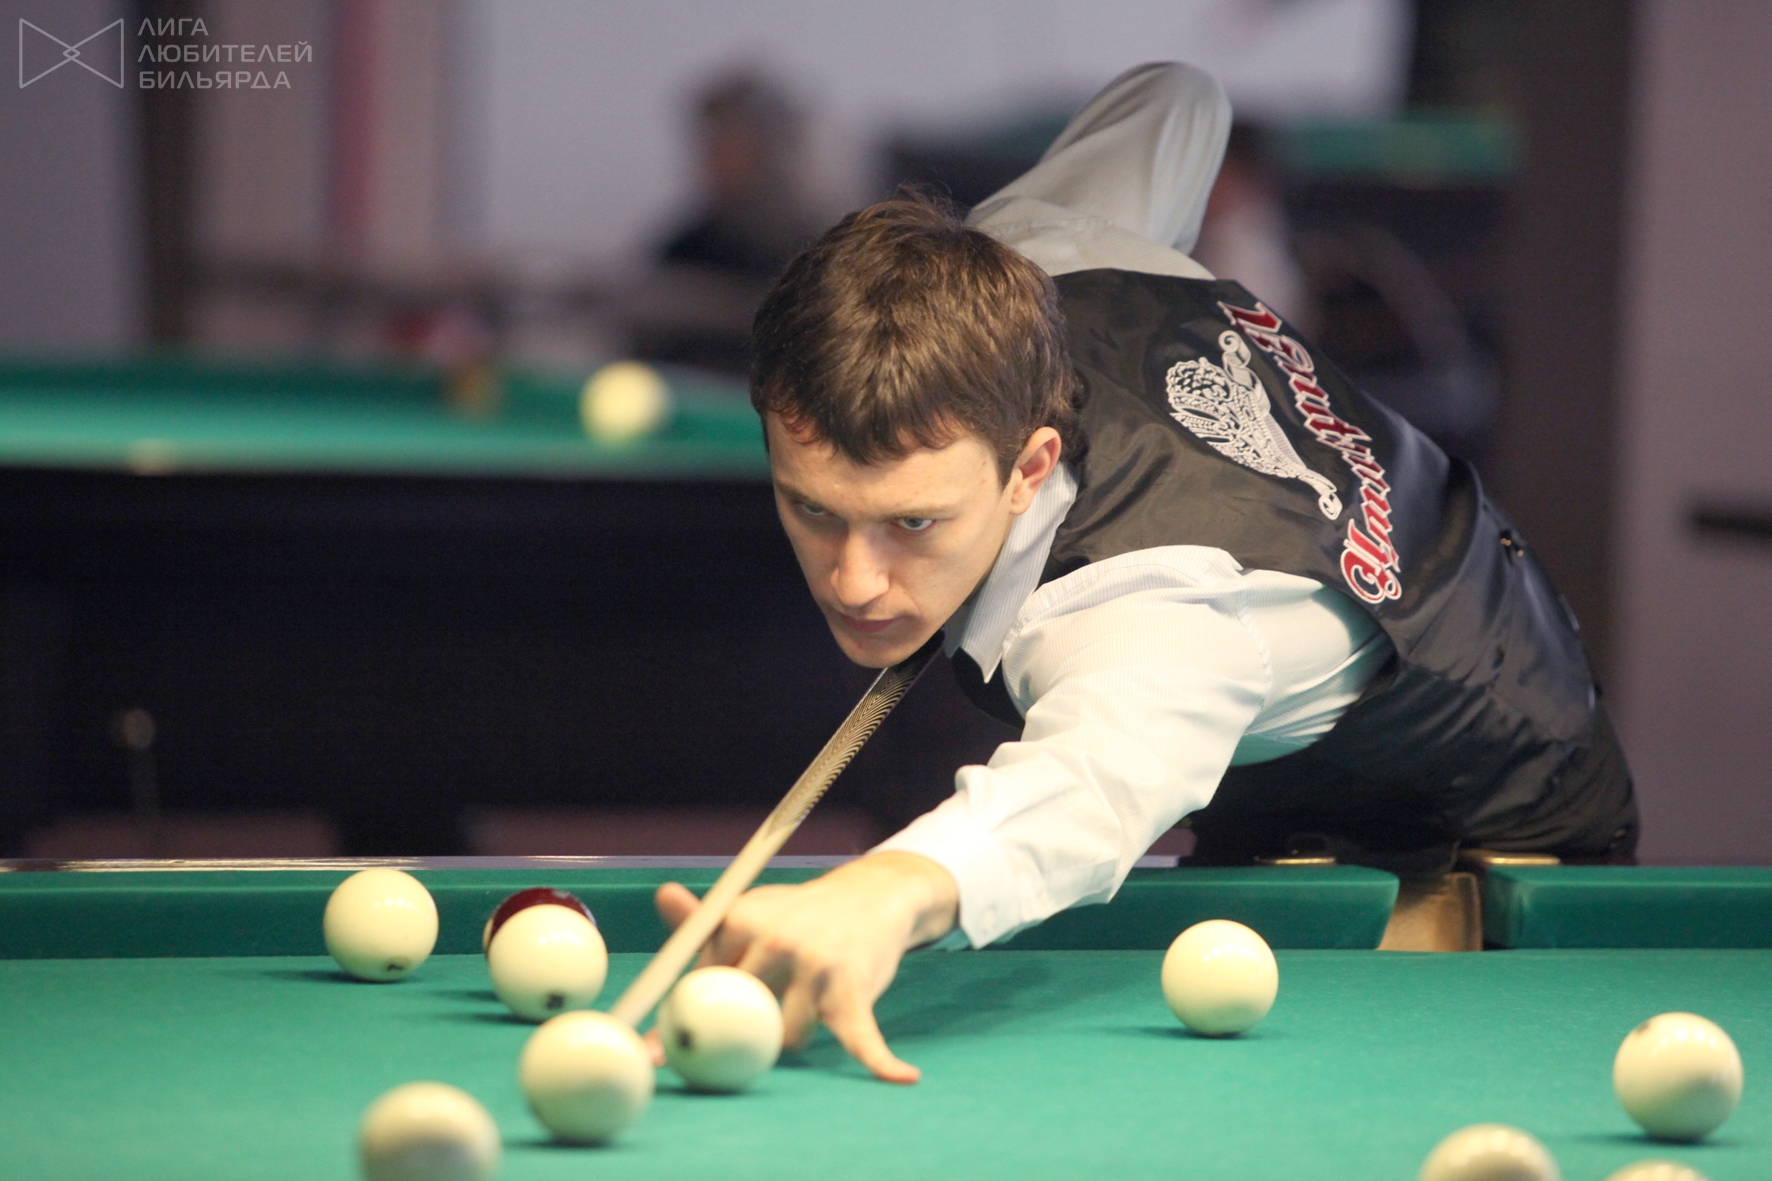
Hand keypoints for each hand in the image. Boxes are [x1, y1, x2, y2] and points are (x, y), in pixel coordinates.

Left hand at [651, 851, 958, 1083]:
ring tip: (807, 1007)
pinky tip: (901, 1076)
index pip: (705, 984)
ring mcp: (817, 968)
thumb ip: (703, 922)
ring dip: (792, 1036)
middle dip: (741, 1033)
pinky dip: (881, 1061)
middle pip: (740, 1016)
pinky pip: (861, 1037)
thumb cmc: (798, 914)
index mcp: (742, 921)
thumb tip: (662, 897)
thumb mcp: (750, 911)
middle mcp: (777, 941)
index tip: (656, 1056)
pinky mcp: (854, 991)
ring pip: (786, 1038)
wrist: (870, 897)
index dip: (689, 1020)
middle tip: (736, 1046)